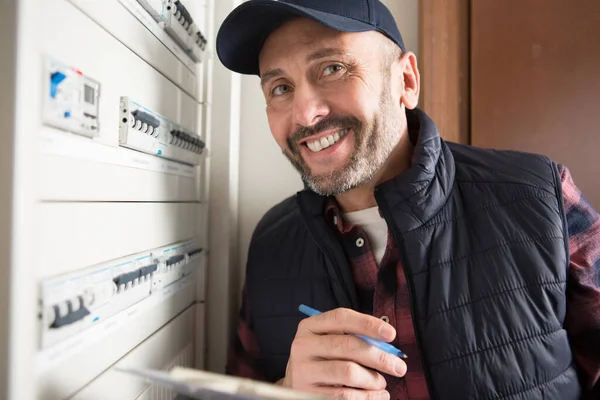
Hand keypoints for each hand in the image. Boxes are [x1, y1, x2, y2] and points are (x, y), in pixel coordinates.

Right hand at [280, 308, 406, 398]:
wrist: (294, 385)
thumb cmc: (321, 359)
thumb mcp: (329, 341)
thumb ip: (354, 337)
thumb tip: (387, 344)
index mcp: (310, 326)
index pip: (341, 318)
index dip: (368, 324)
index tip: (391, 334)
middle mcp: (303, 345)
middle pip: (348, 346)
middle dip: (379, 356)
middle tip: (399, 367)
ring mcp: (303, 370)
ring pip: (348, 371)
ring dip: (372, 379)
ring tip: (381, 383)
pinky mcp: (307, 393)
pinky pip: (344, 395)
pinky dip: (366, 397)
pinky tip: (375, 395)